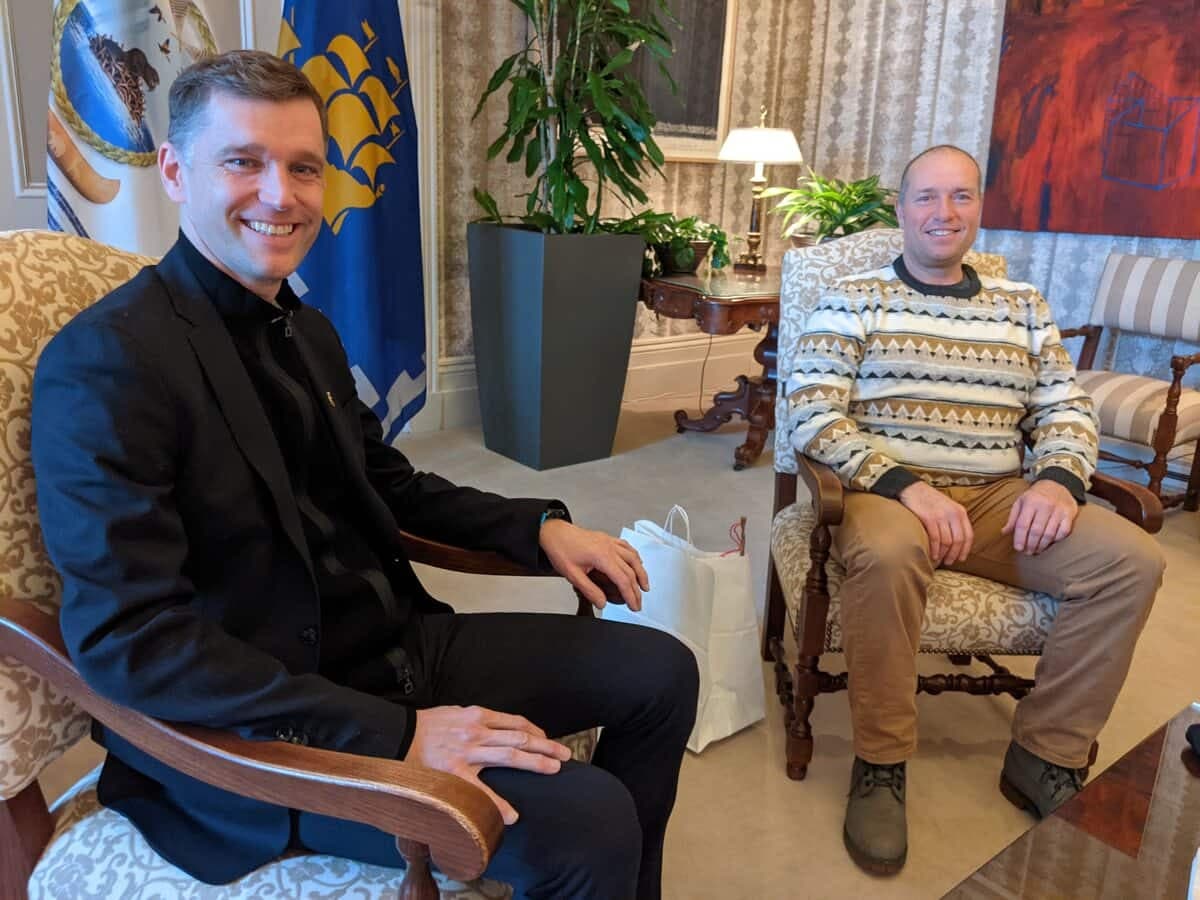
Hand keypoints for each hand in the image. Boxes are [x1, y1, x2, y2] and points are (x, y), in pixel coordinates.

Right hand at [407, 705, 570, 824]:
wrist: (398, 735)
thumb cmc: (426, 726)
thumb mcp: (454, 713)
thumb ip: (476, 719)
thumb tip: (495, 725)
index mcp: (477, 716)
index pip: (515, 722)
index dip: (535, 730)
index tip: (547, 738)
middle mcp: (476, 731)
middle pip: (519, 736)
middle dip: (545, 745)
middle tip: (565, 754)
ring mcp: (467, 752)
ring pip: (509, 754)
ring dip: (534, 762)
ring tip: (553, 769)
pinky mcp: (455, 772)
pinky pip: (481, 790)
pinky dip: (498, 803)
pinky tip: (512, 815)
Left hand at [539, 519, 648, 610]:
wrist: (554, 532)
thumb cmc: (560, 549)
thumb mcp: (572, 575)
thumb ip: (589, 590)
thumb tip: (602, 603)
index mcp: (602, 556)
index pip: (623, 580)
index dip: (631, 595)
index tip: (634, 606)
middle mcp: (609, 548)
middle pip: (631, 571)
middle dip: (637, 589)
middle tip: (638, 603)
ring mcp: (609, 542)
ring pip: (633, 557)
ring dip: (641, 572)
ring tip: (644, 586)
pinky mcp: (607, 539)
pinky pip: (627, 547)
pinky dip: (635, 556)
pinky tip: (637, 563)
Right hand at [898, 480, 973, 564]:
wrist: (912, 489)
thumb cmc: (928, 500)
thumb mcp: (947, 507)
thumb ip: (954, 521)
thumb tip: (957, 541)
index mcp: (960, 511)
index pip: (968, 535)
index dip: (965, 549)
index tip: (961, 558)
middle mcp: (953, 514)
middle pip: (959, 540)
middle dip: (954, 554)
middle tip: (949, 562)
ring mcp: (941, 516)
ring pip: (947, 542)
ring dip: (944, 554)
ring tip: (940, 559)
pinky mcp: (929, 518)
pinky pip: (935, 539)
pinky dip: (935, 549)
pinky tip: (932, 554)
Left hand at [1002, 480, 1077, 554]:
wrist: (1057, 484)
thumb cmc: (1035, 497)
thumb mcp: (1021, 502)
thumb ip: (1013, 518)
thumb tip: (1004, 532)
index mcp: (1030, 502)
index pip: (1023, 524)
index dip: (1019, 538)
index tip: (1018, 548)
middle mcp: (1045, 505)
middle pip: (1036, 531)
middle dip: (1030, 545)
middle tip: (1027, 552)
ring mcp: (1059, 510)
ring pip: (1049, 534)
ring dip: (1042, 545)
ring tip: (1036, 550)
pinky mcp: (1069, 514)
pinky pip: (1063, 532)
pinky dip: (1056, 540)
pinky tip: (1049, 542)